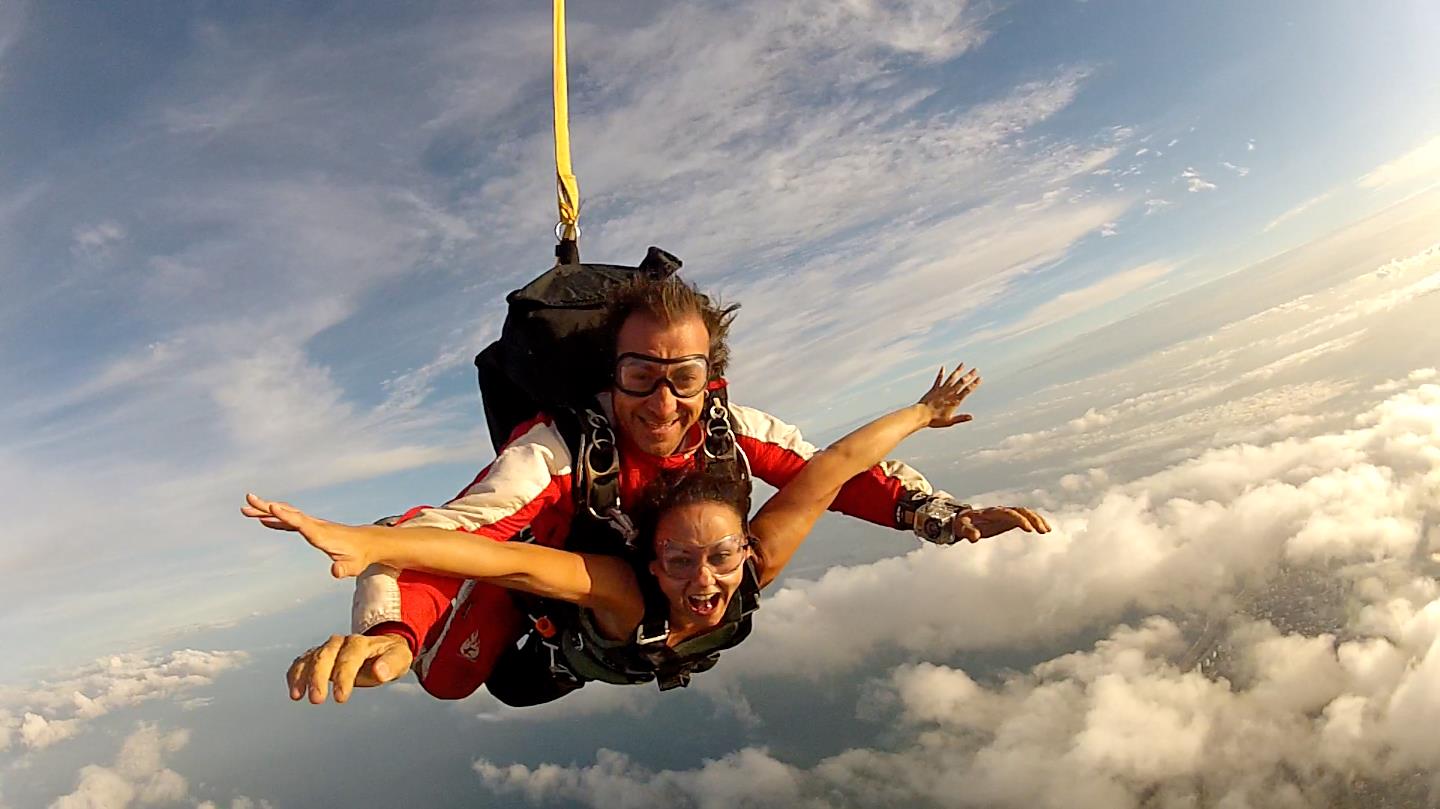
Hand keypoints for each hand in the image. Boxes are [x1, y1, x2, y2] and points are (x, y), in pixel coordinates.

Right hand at [242, 493, 371, 577]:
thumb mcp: (354, 567)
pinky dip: (275, 519)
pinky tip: (262, 519)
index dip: (287, 516)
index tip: (273, 507)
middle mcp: (315, 525)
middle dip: (267, 507)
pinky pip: (289, 521)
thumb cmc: (360, 556)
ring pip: (286, 514)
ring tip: (246, 508)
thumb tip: (335, 572)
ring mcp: (312, 525)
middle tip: (248, 499)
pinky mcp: (311, 528)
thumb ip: (343, 569)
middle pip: (288, 513)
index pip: (301, 523)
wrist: (368, 543)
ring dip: (266, 511)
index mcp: (322, 534)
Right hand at [287, 633, 413, 703]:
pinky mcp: (318, 657)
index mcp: (361, 643)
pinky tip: (295, 692)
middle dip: (319, 678)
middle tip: (317, 700)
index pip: (350, 657)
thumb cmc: (390, 656)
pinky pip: (302, 662)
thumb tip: (380, 672)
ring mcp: (328, 649)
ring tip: (298, 696)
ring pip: (311, 658)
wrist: (382, 648)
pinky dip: (295, 675)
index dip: (344, 677)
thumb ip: (391, 664)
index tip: (341, 698)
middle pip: (325, 656)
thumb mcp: (400, 658)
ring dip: (303, 676)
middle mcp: (341, 643)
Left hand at [917, 363, 980, 427]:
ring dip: (958, 371)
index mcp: (954, 401)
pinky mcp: (934, 389)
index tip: (980, 378)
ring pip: (951, 378)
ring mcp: (941, 390)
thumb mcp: (949, 421)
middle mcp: (949, 393)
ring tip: (962, 364)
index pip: (967, 390)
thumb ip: (960, 418)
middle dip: (969, 375)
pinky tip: (943, 367)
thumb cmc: (935, 420)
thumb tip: (971, 417)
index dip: (974, 384)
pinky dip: (941, 373)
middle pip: (961, 382)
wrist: (921, 414)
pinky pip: (938, 380)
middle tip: (975, 369)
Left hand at [952, 506, 1050, 542]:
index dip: (1019, 519)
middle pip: (1021, 510)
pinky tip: (1045, 530)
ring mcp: (1006, 513)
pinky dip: (1036, 521)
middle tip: (1042, 530)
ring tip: (1047, 530)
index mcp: (992, 512)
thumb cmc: (963, 523)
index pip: (1009, 513)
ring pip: (1025, 512)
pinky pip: (1026, 517)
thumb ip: (968, 532)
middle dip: (1033, 518)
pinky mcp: (1009, 519)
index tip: (1029, 528)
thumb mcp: (962, 528)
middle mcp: (1001, 510)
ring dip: (1037, 519)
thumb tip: (975, 538)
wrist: (963, 519)